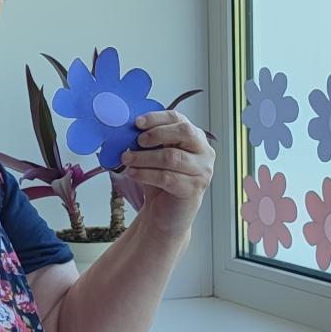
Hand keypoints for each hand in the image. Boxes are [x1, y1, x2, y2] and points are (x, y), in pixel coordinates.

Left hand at [120, 111, 214, 234]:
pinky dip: (145, 174)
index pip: (179, 119)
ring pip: (172, 157)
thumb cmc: (160, 180)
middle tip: (136, 141)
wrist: (166, 213)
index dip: (157, 118)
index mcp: (195, 137)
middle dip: (156, 134)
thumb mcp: (154, 155)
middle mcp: (204, 152)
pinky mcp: (193, 189)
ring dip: (144, 157)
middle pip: (184, 132)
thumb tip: (127, 129)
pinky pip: (167, 178)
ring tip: (126, 159)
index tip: (137, 122)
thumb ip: (147, 142)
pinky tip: (132, 173)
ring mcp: (202, 171)